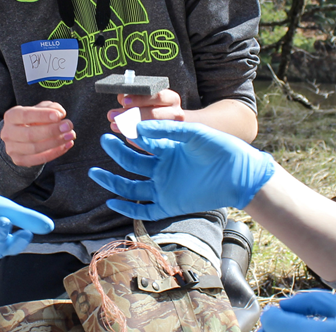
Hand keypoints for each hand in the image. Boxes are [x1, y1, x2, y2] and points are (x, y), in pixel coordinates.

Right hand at [0, 101, 74, 166]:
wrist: (21, 136)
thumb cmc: (34, 118)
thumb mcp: (41, 108)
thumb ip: (51, 108)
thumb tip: (60, 113)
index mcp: (11, 116)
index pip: (25, 115)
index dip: (42, 115)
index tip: (59, 116)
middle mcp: (7, 133)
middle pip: (30, 134)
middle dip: (52, 130)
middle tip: (69, 126)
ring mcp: (11, 149)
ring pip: (35, 148)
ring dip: (55, 142)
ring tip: (70, 135)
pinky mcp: (19, 160)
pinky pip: (38, 159)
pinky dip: (54, 153)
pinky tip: (66, 145)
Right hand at [87, 120, 274, 218]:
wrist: (239, 173)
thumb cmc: (220, 149)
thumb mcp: (193, 133)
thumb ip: (166, 131)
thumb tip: (138, 128)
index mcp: (168, 149)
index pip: (142, 142)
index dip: (128, 135)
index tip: (116, 125)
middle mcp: (163, 168)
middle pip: (132, 163)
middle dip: (117, 153)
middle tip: (104, 140)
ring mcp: (165, 187)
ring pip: (132, 187)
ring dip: (113, 182)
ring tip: (95, 173)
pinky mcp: (170, 204)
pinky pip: (145, 210)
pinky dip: (128, 208)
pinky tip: (112, 200)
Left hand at [107, 89, 184, 138]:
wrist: (171, 127)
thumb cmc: (153, 109)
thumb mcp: (145, 99)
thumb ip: (135, 96)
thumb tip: (122, 98)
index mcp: (171, 98)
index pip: (158, 96)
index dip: (140, 98)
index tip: (124, 101)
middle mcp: (176, 113)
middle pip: (155, 114)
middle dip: (131, 114)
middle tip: (113, 115)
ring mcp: (173, 130)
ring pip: (152, 130)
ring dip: (130, 128)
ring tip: (115, 126)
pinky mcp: (168, 144)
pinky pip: (151, 144)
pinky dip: (137, 141)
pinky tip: (127, 137)